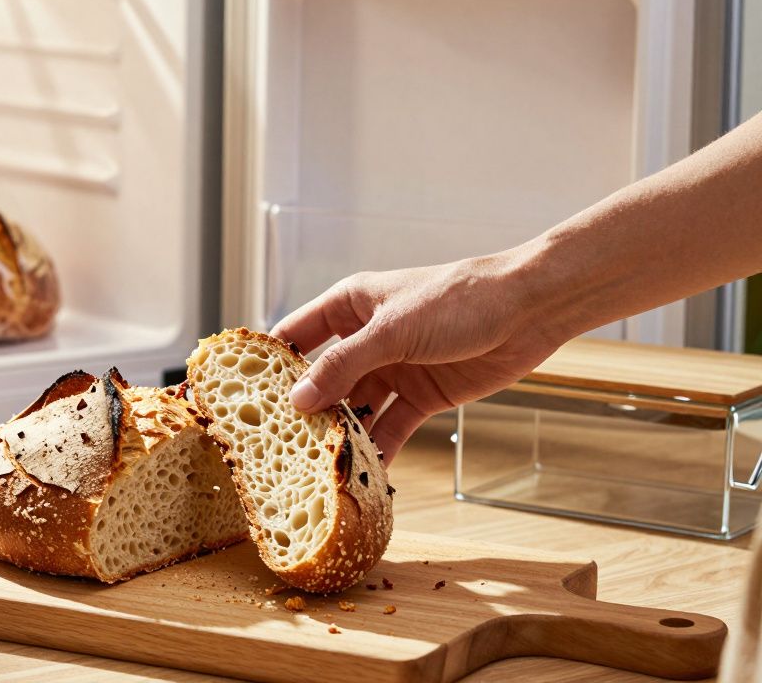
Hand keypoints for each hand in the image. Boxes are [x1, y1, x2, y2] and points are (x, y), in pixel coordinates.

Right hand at [270, 252, 564, 462]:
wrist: (529, 310)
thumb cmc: (459, 299)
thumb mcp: (392, 330)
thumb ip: (344, 365)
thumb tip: (298, 399)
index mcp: (350, 306)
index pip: (296, 335)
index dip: (271, 364)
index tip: (243, 398)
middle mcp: (366, 339)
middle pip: (324, 380)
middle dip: (305, 411)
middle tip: (279, 446)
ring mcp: (394, 369)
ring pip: (356, 408)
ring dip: (342, 435)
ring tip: (319, 468)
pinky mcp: (422, 396)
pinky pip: (391, 427)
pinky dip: (379, 448)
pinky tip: (364, 472)